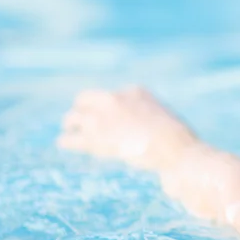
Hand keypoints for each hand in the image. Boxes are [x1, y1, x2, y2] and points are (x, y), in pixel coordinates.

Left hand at [58, 86, 199, 171]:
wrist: (173, 148)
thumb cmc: (175, 138)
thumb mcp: (164, 119)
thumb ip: (148, 118)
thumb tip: (143, 129)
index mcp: (134, 91)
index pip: (112, 96)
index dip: (106, 106)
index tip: (105, 114)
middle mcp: (114, 100)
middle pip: (86, 99)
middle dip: (82, 107)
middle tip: (78, 118)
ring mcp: (103, 118)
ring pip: (74, 117)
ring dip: (70, 123)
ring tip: (67, 129)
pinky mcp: (95, 138)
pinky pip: (73, 138)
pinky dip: (67, 141)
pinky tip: (63, 142)